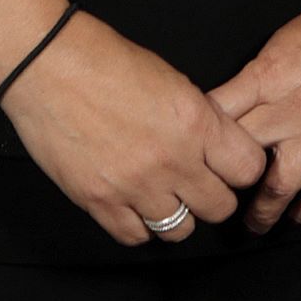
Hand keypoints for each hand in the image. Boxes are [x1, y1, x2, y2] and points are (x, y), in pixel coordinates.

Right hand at [0, 12, 268, 246]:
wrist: (50, 66)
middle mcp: (172, 160)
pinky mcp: (97, 201)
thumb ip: (201, 120)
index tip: (231, 166)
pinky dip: (139, 226)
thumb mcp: (175, 82)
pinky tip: (135, 206)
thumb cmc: (110, 63)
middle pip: (220, 207)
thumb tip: (216, 145)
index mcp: (197, 123)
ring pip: (180, 231)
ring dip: (178, 215)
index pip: (249, 169)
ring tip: (167, 196)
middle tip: (200, 184)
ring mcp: (134, 186)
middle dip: (215, 196)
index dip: (244, 169)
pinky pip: (135, 237)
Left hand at [207, 0, 300, 230]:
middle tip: (216, 199)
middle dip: (222, 184)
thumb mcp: (285, 40)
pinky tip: (300, 214)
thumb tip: (237, 105)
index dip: (196, 143)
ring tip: (255, 223)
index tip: (191, 158)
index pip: (215, 119)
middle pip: (238, 160)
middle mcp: (290, 110)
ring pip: (279, 188)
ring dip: (262, 212)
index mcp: (266, 77)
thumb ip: (260, 77)